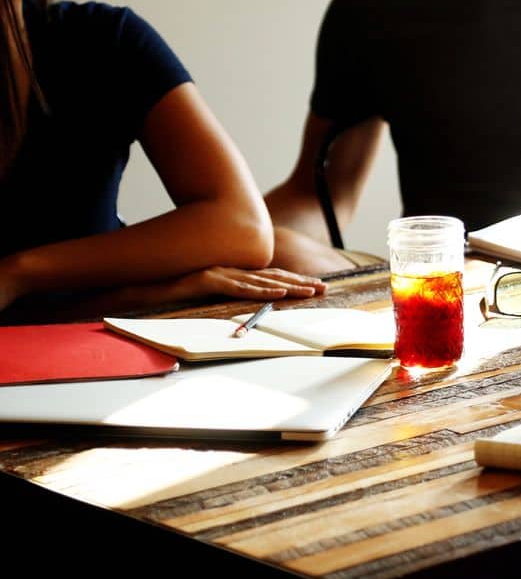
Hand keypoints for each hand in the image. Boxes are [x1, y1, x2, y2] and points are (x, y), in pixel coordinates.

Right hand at [147, 266, 327, 303]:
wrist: (138, 286)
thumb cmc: (170, 293)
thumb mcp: (205, 295)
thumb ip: (226, 296)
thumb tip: (247, 308)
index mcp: (231, 273)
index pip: (269, 277)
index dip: (294, 281)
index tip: (316, 286)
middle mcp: (228, 269)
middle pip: (271, 277)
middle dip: (299, 282)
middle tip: (324, 287)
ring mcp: (218, 273)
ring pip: (260, 281)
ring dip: (287, 287)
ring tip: (309, 292)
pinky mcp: (206, 280)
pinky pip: (237, 287)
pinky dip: (258, 291)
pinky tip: (276, 294)